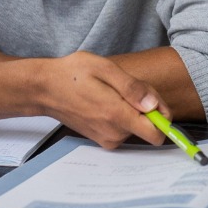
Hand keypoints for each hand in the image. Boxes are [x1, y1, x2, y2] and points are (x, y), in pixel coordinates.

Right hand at [27, 51, 169, 148]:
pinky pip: (123, 130)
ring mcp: (106, 138)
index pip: (156, 133)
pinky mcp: (101, 139)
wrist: (45, 88)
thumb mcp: (104, 68)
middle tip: (125, 88)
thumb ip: (132, 88)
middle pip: (148, 127)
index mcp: (116, 115)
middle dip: (146, 108)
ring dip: (132, 110)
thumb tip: (153, 106)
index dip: (162, 116)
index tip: (152, 99)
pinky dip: (121, 116)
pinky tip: (106, 101)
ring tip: (111, 92)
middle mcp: (113, 132)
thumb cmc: (73, 73)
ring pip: (136, 128)